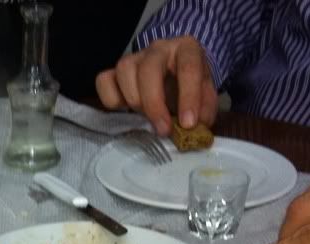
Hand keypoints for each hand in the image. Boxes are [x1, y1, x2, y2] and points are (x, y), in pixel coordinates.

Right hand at [95, 36, 218, 135]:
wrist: (174, 77)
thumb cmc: (189, 86)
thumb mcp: (205, 97)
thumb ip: (204, 112)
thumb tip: (194, 130)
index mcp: (186, 48)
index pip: (188, 67)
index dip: (189, 97)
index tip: (188, 124)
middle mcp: (158, 48)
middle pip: (149, 69)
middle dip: (154, 104)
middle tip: (163, 130)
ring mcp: (134, 58)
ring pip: (124, 71)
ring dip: (134, 101)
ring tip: (146, 117)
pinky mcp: (114, 71)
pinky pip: (104, 82)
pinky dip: (112, 99)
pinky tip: (127, 109)